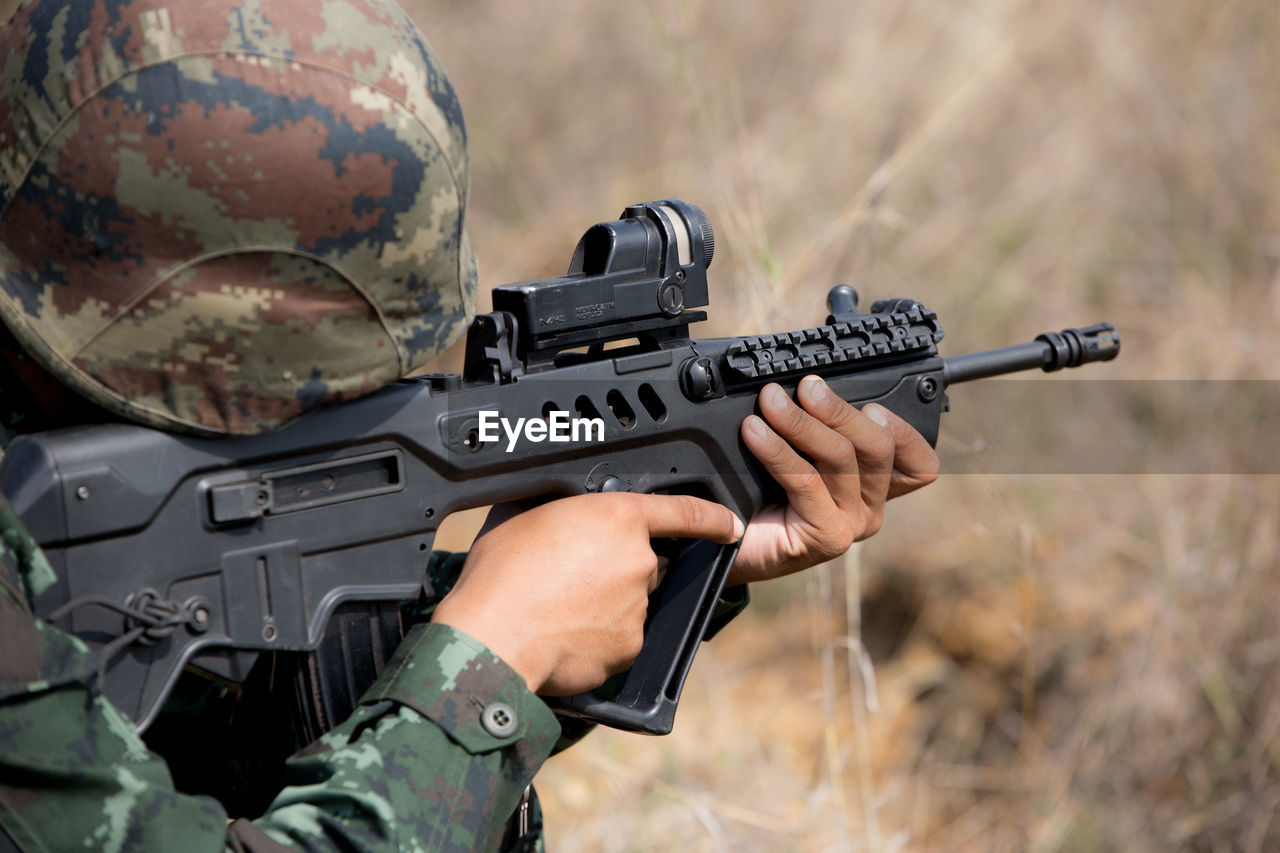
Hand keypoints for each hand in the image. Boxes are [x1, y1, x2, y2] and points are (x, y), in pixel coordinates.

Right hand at [431, 492, 743, 694]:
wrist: (492, 639)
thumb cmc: (500, 575)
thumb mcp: (521, 516)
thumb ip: (556, 504)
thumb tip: (554, 503)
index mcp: (618, 517)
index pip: (684, 511)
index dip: (712, 517)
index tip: (729, 524)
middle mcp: (639, 560)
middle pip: (641, 561)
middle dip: (612, 568)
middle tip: (566, 574)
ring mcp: (638, 606)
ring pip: (628, 601)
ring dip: (603, 603)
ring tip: (556, 605)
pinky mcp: (630, 646)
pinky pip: (618, 637)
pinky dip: (597, 637)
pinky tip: (563, 631)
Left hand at [730, 376, 938, 584]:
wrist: (723, 545)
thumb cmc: (758, 496)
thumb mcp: (796, 452)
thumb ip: (816, 427)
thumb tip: (811, 385)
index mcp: (873, 485)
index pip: (919, 461)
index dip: (904, 429)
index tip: (869, 401)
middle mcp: (870, 507)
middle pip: (878, 447)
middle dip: (840, 410)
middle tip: (806, 387)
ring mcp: (852, 524)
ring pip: (841, 458)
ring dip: (802, 422)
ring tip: (770, 400)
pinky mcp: (827, 537)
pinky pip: (806, 481)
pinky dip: (777, 450)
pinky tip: (754, 432)